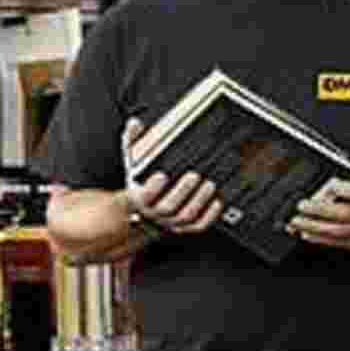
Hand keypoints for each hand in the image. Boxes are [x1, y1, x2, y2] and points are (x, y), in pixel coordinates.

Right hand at [123, 116, 222, 235]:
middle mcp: (152, 213)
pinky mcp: (182, 226)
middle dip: (182, 192)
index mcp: (137, 198)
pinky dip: (209, 216)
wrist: (139, 209)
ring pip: (184, 217)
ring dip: (198, 201)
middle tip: (194, 175)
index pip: (141, 198)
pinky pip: (197, 226)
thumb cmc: (139, 183)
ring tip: (209, 185)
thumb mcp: (132, 163)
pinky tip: (216, 202)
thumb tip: (135, 124)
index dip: (151, 189)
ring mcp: (168, 221)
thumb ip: (132, 142)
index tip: (161, 176)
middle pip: (167, 208)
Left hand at [288, 178, 349, 252]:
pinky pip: (336, 242)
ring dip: (314, 226)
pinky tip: (305, 233)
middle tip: (302, 205)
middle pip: (346, 213)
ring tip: (296, 221)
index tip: (332, 185)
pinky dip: (319, 238)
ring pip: (338, 231)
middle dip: (321, 210)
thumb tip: (327, 182)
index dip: (348, 189)